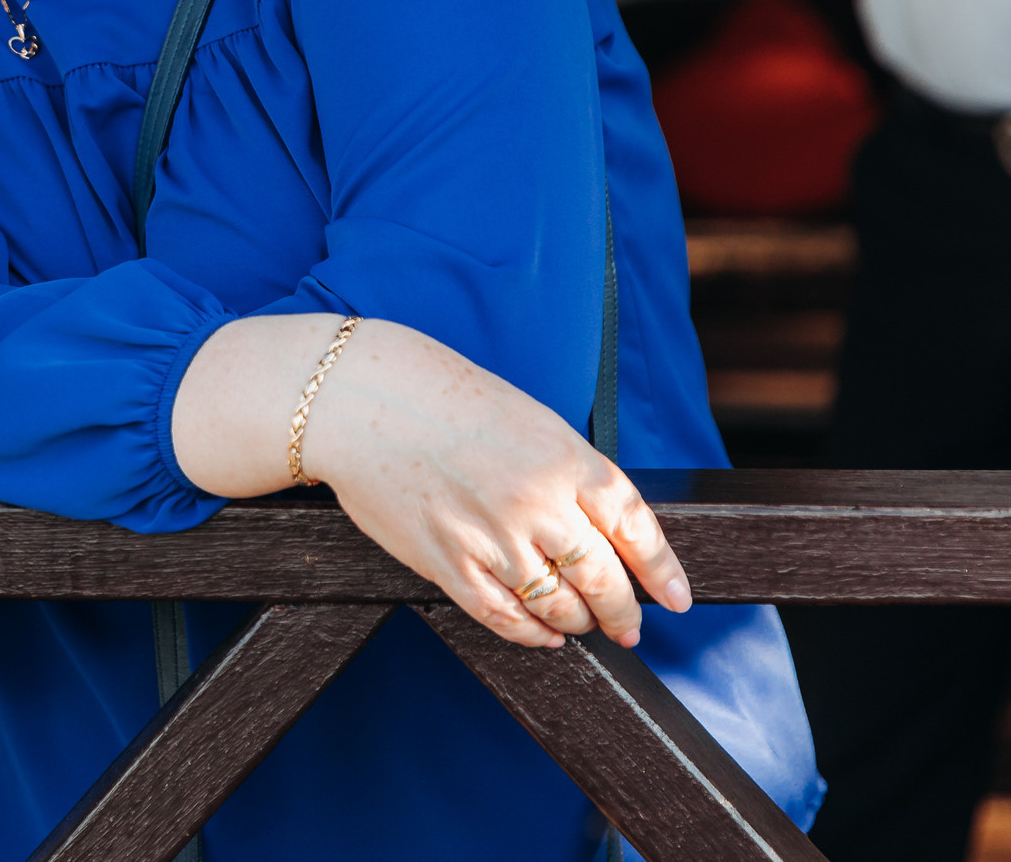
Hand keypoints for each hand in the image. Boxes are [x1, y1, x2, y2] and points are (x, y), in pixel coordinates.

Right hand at [296, 320, 691, 649]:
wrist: (356, 396)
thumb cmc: (438, 396)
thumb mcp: (526, 420)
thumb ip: (565, 473)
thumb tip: (597, 530)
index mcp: (566, 458)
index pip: (635, 527)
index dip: (662, 570)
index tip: (676, 597)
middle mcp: (538, 502)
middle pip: (602, 578)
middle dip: (623, 611)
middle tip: (630, 627)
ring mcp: (493, 537)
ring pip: (558, 606)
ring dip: (578, 623)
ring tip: (582, 625)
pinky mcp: (448, 563)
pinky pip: (504, 617)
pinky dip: (531, 635)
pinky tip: (542, 635)